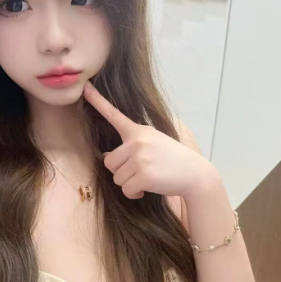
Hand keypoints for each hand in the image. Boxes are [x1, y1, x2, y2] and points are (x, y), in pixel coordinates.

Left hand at [83, 80, 214, 199]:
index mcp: (139, 131)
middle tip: (140, 172)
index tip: (85, 87)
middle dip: (121, 172)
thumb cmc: (173, 160)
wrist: (195, 174)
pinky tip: (147, 189)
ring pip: (117, 178)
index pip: (114, 114)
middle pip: (109, 162)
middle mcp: (137, 142)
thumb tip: (106, 157)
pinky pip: (126, 190)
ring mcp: (140, 158)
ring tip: (147, 179)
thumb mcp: (154, 144)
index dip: (97, 101)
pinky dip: (134, 194)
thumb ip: (132, 146)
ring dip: (129, 184)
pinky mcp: (143, 175)